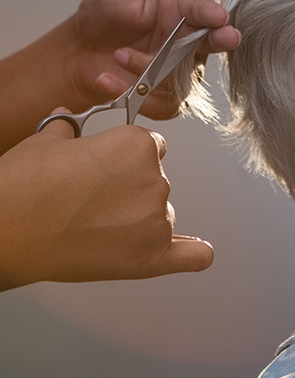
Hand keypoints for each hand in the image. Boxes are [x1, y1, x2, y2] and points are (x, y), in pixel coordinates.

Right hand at [0, 111, 212, 289]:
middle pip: (156, 181)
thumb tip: (67, 118)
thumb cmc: (24, 187)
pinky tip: (192, 251)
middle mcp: (156, 180)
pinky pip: (193, 256)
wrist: (8, 232)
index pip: (150, 147)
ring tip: (94, 227)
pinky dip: (192, 253)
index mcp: (138, 145)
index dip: (126, 158)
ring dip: (138, 220)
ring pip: (160, 215)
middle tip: (89, 200)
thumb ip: (68, 128)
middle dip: (129, 189)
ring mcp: (157, 221)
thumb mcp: (46, 141)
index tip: (106, 168)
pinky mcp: (151, 259)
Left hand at [71, 0, 239, 118]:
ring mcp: (180, 71)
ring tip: (118, 56)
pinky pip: (162, 101)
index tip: (221, 16)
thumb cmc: (104, 16)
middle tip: (225, 38)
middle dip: (217, 42)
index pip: (205, 12)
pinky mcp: (166, 98)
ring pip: (181, 76)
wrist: (79, 56)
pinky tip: (108, 81)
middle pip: (211, 45)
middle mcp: (188, 41)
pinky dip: (134, 93)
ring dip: (150, 68)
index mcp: (183, 11)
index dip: (214, 15)